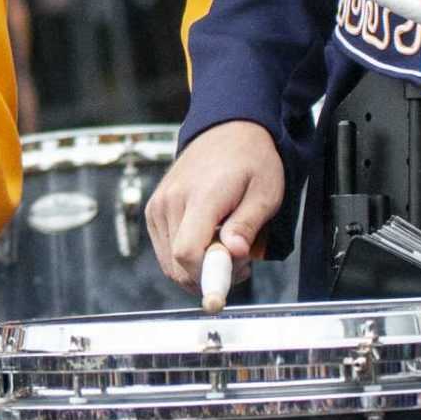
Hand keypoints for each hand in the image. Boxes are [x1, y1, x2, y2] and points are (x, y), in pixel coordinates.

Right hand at [146, 120, 282, 293]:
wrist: (227, 129)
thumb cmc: (251, 160)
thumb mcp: (266, 191)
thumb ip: (247, 224)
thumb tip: (233, 252)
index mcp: (200, 196)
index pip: (188, 252)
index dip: (206, 277)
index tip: (224, 290)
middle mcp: (171, 201)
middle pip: (177, 264)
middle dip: (208, 275)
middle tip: (240, 263)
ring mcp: (159, 204)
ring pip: (170, 262)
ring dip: (198, 268)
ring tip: (226, 249)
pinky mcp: (155, 209)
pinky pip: (166, 250)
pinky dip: (186, 257)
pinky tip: (209, 242)